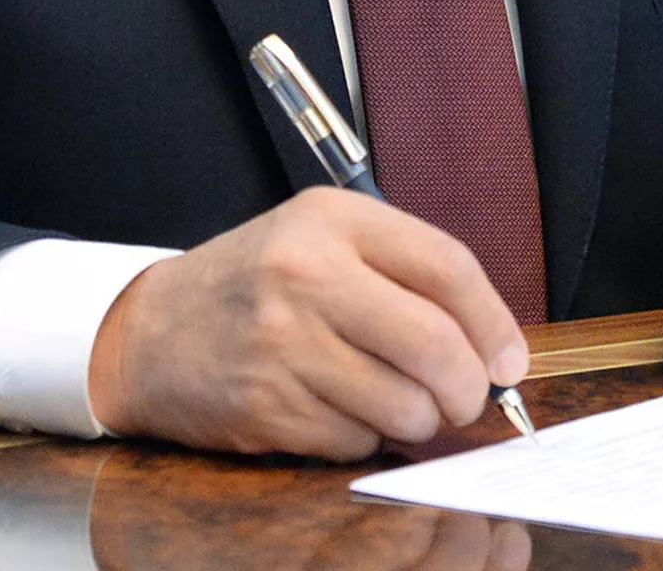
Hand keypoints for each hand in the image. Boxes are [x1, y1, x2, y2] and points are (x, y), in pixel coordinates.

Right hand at [87, 186, 529, 457]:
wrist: (152, 330)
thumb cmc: (256, 282)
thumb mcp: (322, 239)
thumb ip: (403, 272)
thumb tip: (493, 346)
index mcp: (331, 220)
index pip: (446, 266)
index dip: (493, 321)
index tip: (510, 359)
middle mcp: (308, 276)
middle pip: (435, 345)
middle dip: (466, 388)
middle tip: (463, 397)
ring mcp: (284, 345)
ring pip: (403, 406)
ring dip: (416, 419)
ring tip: (392, 399)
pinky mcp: (268, 408)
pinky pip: (357, 442)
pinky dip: (364, 438)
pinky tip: (335, 408)